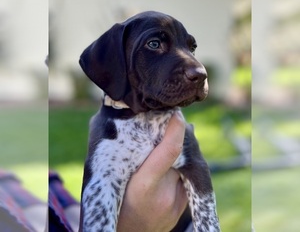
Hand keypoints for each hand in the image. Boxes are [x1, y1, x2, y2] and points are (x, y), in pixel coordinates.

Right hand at [117, 112, 187, 231]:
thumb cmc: (116, 201)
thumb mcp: (115, 177)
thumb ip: (127, 154)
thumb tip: (144, 126)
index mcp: (143, 185)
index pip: (169, 150)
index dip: (175, 129)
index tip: (176, 114)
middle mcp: (165, 193)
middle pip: (180, 154)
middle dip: (178, 136)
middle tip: (171, 122)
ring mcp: (177, 201)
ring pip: (186, 164)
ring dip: (180, 150)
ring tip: (168, 142)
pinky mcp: (184, 205)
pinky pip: (186, 176)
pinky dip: (180, 165)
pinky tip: (170, 163)